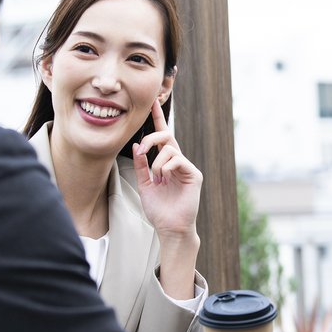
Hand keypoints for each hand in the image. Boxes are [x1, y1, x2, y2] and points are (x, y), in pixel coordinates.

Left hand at [134, 99, 201, 244]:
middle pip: (167, 136)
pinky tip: (164, 180)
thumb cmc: (158, 210)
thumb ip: (140, 165)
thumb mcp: (143, 184)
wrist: (169, 228)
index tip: (152, 103)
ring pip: (170, 148)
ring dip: (156, 162)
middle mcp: (178, 162)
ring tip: (156, 179)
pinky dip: (165, 168)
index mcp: (166, 163)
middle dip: (152, 137)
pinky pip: (178, 160)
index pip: (163, 136)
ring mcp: (187, 167)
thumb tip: (136, 146)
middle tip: (141, 150)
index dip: (158, 119)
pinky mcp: (194, 175)